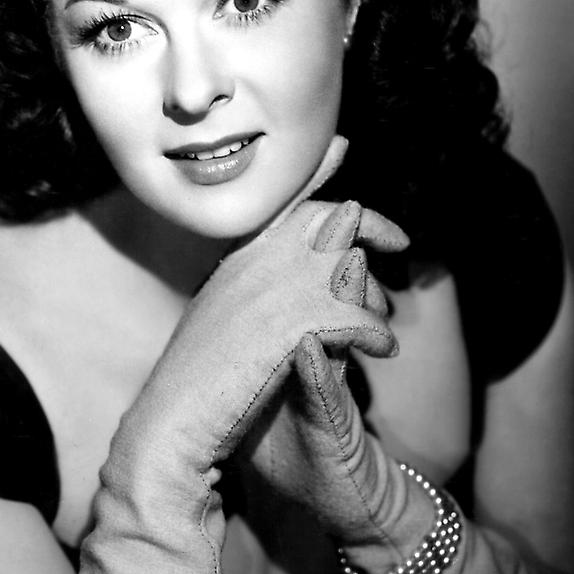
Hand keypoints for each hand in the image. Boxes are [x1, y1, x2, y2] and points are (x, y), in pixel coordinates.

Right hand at [61, 136, 405, 573]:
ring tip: (384, 319)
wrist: (171, 422)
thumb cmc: (196, 379)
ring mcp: (269, 292)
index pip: (283, 202)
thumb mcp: (219, 318)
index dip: (318, 174)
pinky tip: (382, 349)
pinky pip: (352, 315)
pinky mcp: (287, 330)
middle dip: (370, 224)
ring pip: (345, 265)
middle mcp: (254, 263)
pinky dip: (373, 329)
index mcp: (236, 258)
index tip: (344, 151)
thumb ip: (247, 287)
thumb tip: (270, 275)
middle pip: (324, 219)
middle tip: (402, 241)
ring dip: (372, 290)